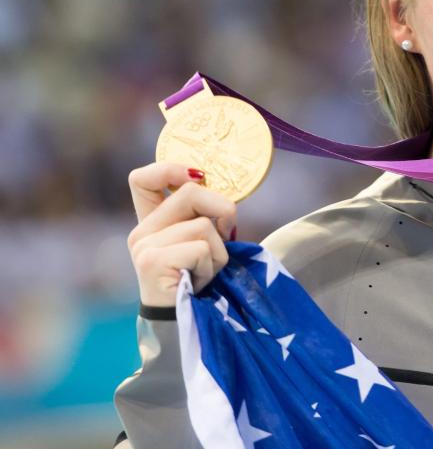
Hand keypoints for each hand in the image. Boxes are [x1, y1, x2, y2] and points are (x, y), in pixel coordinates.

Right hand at [126, 162, 235, 307]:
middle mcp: (141, 232)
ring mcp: (143, 246)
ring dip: (219, 252)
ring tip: (205, 272)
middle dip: (223, 210)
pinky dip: (212, 266)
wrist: (186, 326)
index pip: (142, 178)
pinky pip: (201, 248)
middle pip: (190, 191)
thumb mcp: (202, 243)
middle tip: (227, 236)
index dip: (171, 169)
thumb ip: (204, 217)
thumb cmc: (200, 284)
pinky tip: (198, 283)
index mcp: (151, 223)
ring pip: (202, 225)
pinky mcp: (151, 261)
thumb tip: (226, 199)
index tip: (198, 177)